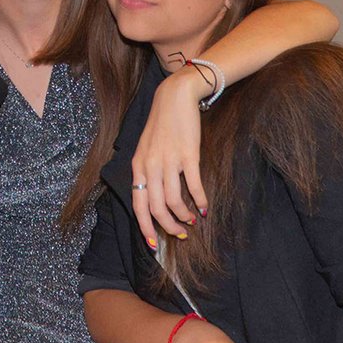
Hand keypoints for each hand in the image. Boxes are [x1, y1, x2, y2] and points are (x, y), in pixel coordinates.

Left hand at [130, 66, 210, 240]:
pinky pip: (193, 185)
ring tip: (192, 221)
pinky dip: (200, 200)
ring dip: (183, 216)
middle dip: (168, 226)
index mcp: (138, 166)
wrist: (174, 97)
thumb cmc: (161, 125)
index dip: (146, 227)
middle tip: (180, 233)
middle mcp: (150, 165)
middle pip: (156, 208)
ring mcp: (169, 160)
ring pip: (173, 200)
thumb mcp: (146, 149)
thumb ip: (147, 172)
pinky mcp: (188, 154)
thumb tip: (155, 199)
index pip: (138, 205)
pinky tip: (205, 208)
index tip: (154, 244)